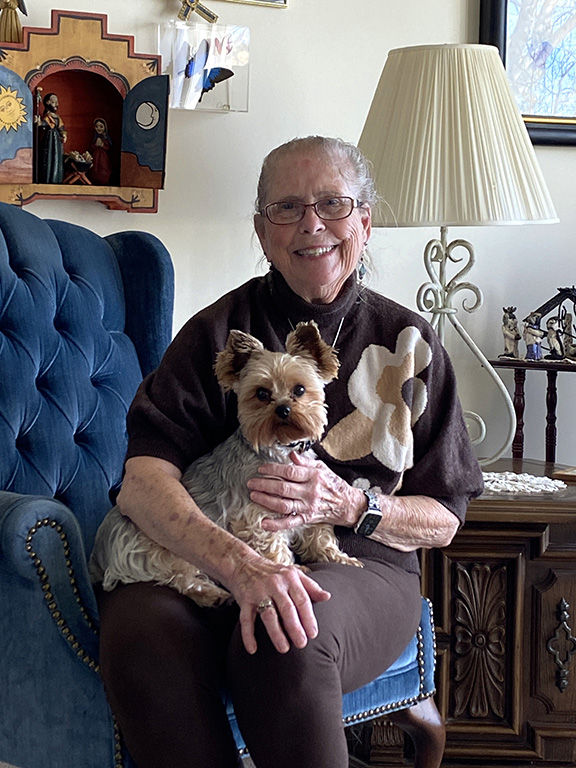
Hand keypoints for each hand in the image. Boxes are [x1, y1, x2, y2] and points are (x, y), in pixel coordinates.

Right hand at [228, 553, 330, 654]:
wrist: (243, 563)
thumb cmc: (273, 572)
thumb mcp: (293, 574)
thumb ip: (310, 586)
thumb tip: (327, 597)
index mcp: (290, 578)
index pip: (302, 600)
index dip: (308, 617)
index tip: (313, 634)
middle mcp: (275, 584)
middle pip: (287, 608)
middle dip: (295, 627)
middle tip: (302, 644)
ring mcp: (259, 592)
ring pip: (269, 614)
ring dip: (276, 633)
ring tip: (284, 648)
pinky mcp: (245, 599)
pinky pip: (246, 619)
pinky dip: (248, 634)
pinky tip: (253, 649)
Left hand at [247, 451, 363, 531]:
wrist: (347, 504)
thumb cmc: (332, 483)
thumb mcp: (321, 467)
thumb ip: (305, 461)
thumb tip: (291, 455)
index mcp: (313, 476)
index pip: (290, 472)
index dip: (273, 469)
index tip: (261, 469)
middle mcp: (310, 491)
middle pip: (283, 488)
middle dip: (264, 484)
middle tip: (251, 482)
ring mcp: (308, 506)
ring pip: (283, 504)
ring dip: (266, 500)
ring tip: (254, 495)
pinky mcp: (306, 518)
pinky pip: (290, 523)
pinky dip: (276, 525)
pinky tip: (264, 523)